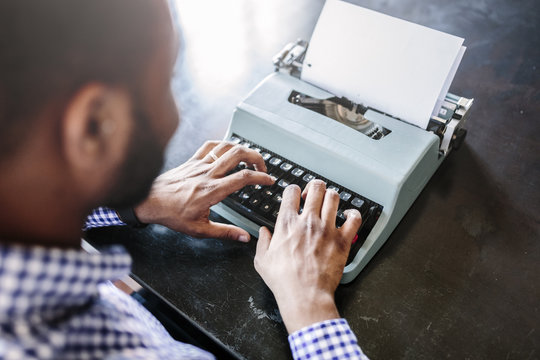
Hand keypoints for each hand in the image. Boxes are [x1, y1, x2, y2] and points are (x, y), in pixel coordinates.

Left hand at [134, 140, 274, 241]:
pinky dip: (223, 144)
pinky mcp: (192, 160)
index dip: (261, 177)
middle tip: (262, 168)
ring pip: (226, 146)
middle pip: (238, 154)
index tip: (269, 181)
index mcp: (212, 191)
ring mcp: (200, 164)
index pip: (243, 177)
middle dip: (256, 158)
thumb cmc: (171, 215)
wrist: (148, 201)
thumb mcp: (200, 230)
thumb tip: (244, 237)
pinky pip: (210, 145)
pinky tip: (228, 150)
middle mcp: (208, 174)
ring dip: (242, 149)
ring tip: (249, 158)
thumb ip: (225, 232)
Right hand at [254, 180, 361, 333]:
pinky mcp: (342, 240)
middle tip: (314, 195)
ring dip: (332, 197)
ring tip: (329, 204)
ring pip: (334, 197)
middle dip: (315, 187)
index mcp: (287, 223)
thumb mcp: (262, 261)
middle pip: (316, 187)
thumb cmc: (284, 280)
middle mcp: (308, 221)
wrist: (304, 295)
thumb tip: (263, 232)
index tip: (296, 196)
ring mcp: (327, 229)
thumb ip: (262, 242)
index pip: (291, 191)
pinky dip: (353, 214)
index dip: (293, 190)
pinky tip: (348, 216)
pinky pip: (354, 218)